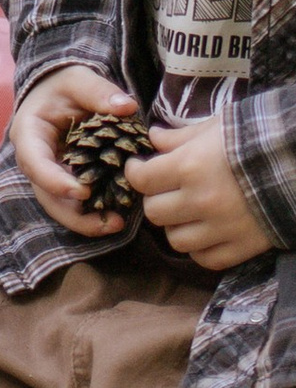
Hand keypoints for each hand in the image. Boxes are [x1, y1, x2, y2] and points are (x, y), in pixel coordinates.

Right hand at [9, 64, 139, 236]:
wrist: (59, 91)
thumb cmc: (65, 85)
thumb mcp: (79, 80)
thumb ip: (99, 91)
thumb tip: (127, 107)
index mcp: (29, 134)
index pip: (34, 162)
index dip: (54, 181)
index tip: (83, 192)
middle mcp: (34, 160)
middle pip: (45, 194)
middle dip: (74, 214)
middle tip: (110, 221)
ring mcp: (49, 173)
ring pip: (59, 205)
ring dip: (85, 221)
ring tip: (117, 224)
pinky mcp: (66, 180)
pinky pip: (74, 203)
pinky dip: (93, 213)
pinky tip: (117, 217)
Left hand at [132, 117, 274, 271]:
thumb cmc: (253, 139)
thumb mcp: (213, 128)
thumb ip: (179, 137)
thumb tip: (153, 139)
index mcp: (189, 167)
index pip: (141, 180)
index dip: (135, 172)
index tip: (140, 168)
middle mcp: (202, 201)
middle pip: (154, 212)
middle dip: (155, 199)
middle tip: (165, 191)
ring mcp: (223, 228)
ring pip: (176, 240)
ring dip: (176, 226)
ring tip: (186, 214)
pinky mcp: (244, 246)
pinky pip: (206, 259)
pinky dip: (200, 249)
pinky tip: (205, 233)